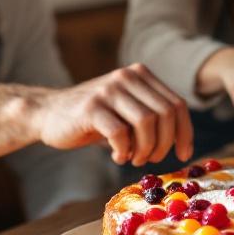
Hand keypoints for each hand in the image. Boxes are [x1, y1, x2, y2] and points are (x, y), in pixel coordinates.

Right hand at [32, 63, 192, 166]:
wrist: (48, 113)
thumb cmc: (94, 119)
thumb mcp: (127, 111)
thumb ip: (152, 118)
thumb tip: (183, 143)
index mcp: (140, 75)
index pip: (176, 104)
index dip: (184, 133)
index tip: (184, 154)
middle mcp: (127, 77)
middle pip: (165, 114)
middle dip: (164, 143)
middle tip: (151, 159)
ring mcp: (108, 90)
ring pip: (147, 122)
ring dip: (145, 149)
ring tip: (134, 158)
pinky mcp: (91, 107)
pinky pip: (120, 133)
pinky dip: (124, 151)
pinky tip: (117, 156)